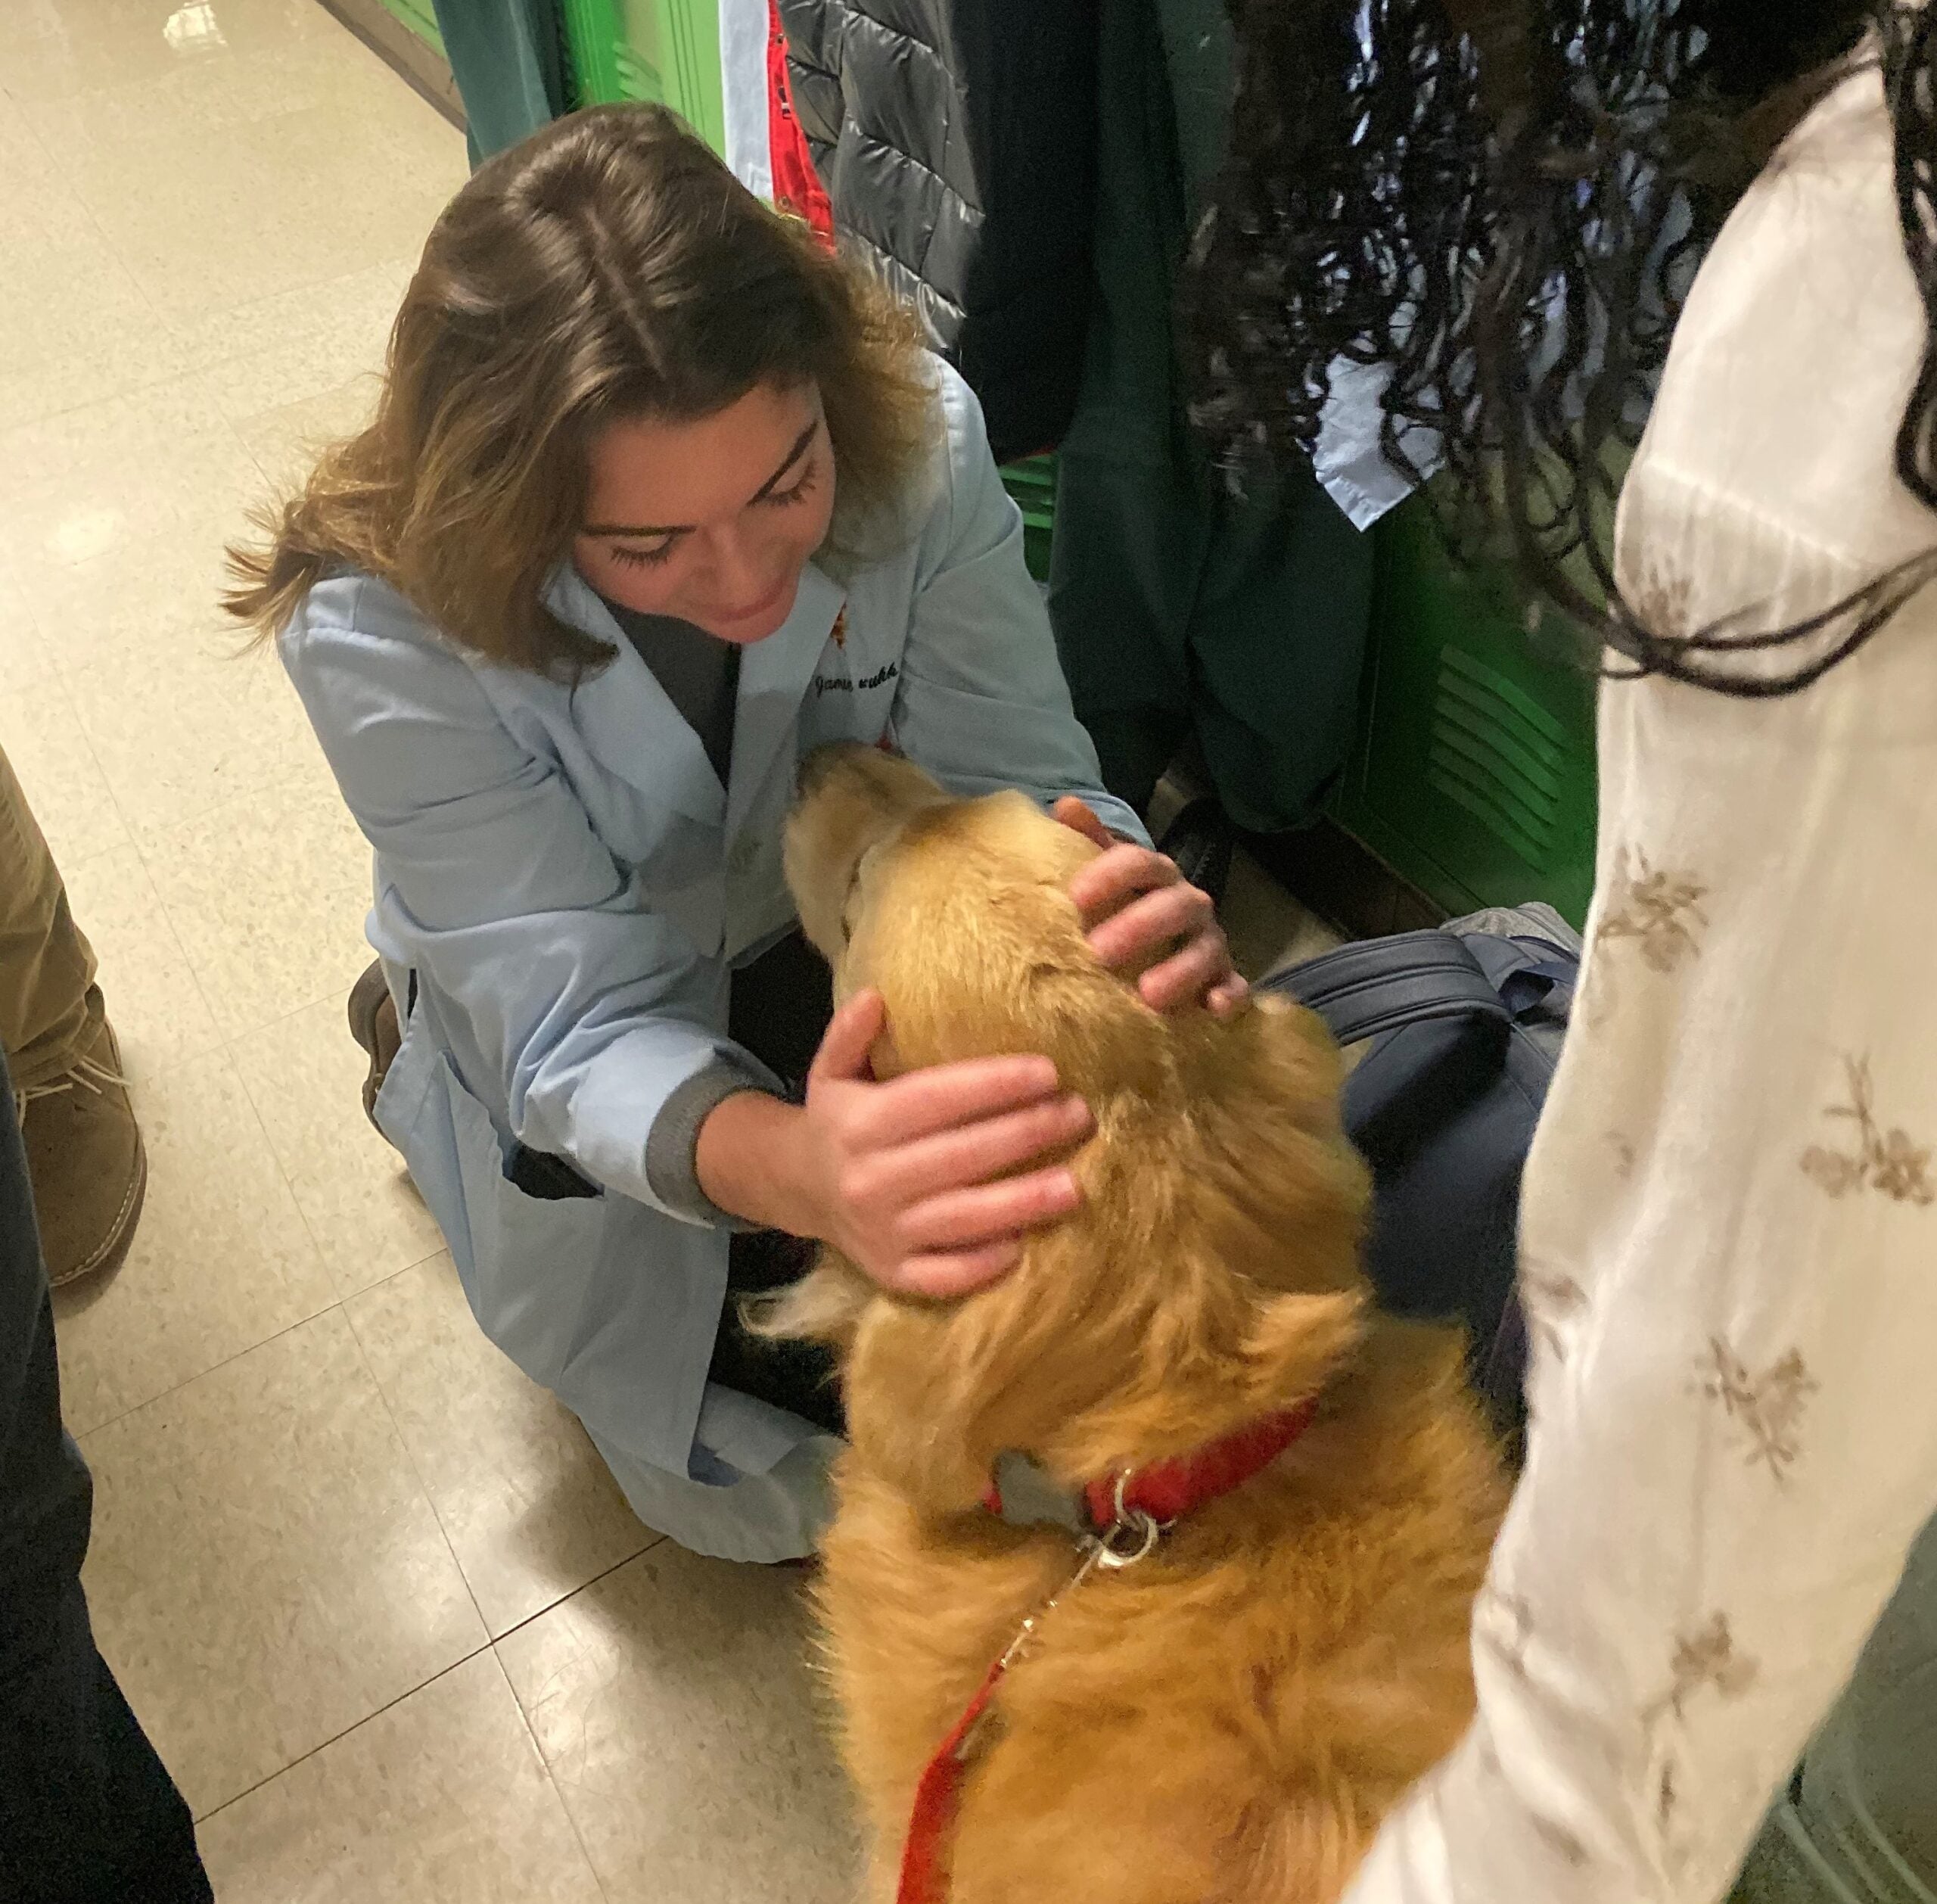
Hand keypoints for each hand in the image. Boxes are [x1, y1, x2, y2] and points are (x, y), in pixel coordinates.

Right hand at [797, 989, 1093, 1296]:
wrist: (799, 1190)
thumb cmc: (838, 1121)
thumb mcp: (832, 1071)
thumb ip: (851, 1034)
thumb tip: (875, 997)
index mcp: (860, 1124)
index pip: (935, 1100)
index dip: (993, 1085)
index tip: (1050, 1071)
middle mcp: (869, 1180)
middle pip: (961, 1156)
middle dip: (1027, 1135)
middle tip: (1081, 1116)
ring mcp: (881, 1233)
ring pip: (961, 1219)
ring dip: (1021, 1203)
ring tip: (1076, 1185)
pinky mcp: (892, 1274)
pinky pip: (943, 1276)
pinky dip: (983, 1265)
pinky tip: (1026, 1244)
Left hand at [1053, 798, 1246, 1017]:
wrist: (1156, 952)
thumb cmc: (1120, 909)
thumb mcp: (1101, 877)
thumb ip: (1086, 844)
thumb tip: (1067, 806)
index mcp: (1156, 875)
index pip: (1138, 861)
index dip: (1110, 875)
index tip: (1075, 898)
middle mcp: (1188, 903)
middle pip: (1174, 905)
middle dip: (1139, 926)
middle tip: (1098, 951)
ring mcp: (1210, 942)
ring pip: (1206, 949)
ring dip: (1181, 970)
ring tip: (1148, 994)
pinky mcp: (1225, 980)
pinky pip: (1237, 986)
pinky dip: (1230, 995)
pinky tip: (1213, 1008)